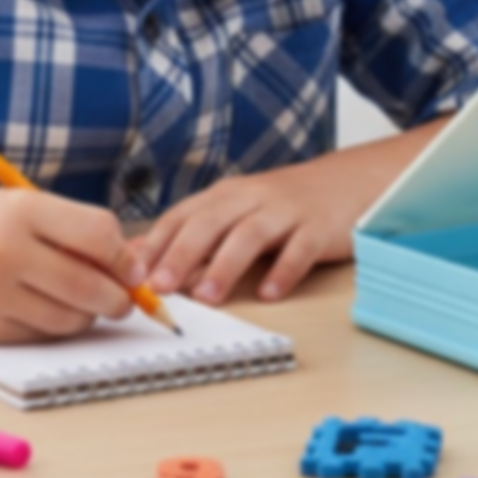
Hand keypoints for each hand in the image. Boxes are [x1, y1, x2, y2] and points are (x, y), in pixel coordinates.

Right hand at [0, 187, 144, 343]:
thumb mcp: (23, 207)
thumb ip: (75, 229)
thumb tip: (131, 265)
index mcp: (22, 210)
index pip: (97, 236)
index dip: (124, 257)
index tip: (132, 268)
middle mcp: (5, 252)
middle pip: (88, 286)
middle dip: (117, 297)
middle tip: (123, 299)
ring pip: (69, 318)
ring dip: (87, 314)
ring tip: (82, 300)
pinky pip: (40, 335)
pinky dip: (54, 326)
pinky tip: (45, 308)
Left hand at [133, 155, 393, 307]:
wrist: (347, 181)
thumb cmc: (281, 205)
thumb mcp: (236, 213)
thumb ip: (194, 237)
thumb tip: (139, 261)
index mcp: (225, 196)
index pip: (182, 216)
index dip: (155, 244)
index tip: (130, 273)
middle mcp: (251, 198)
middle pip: (210, 223)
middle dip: (182, 254)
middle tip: (160, 286)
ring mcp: (286, 211)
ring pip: (250, 235)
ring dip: (226, 265)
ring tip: (207, 296)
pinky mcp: (318, 227)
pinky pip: (299, 249)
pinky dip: (284, 271)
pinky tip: (270, 294)